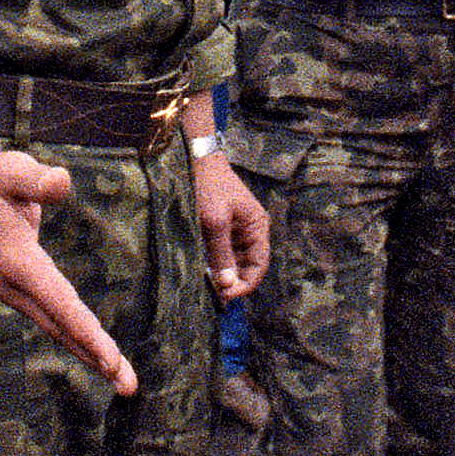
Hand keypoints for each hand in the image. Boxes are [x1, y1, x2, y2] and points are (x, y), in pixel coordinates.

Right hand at [0, 148, 134, 393]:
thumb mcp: (12, 170)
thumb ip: (37, 180)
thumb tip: (61, 181)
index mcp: (16, 263)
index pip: (60, 303)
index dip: (87, 332)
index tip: (111, 360)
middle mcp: (14, 286)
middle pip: (62, 327)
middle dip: (96, 357)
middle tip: (129, 385)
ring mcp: (13, 292)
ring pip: (57, 328)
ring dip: (89, 354)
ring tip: (123, 381)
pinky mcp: (18, 291)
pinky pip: (53, 320)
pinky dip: (76, 338)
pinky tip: (95, 354)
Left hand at [193, 153, 268, 303]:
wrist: (195, 159)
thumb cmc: (209, 187)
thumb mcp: (214, 222)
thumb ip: (221, 253)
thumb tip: (227, 284)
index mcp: (257, 227)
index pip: (259, 265)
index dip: (245, 284)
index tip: (226, 296)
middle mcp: (250, 231)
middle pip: (246, 266)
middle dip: (232, 282)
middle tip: (213, 296)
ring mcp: (235, 230)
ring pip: (232, 262)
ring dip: (221, 274)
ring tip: (205, 285)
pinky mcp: (221, 229)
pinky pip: (221, 252)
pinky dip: (213, 263)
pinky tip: (202, 270)